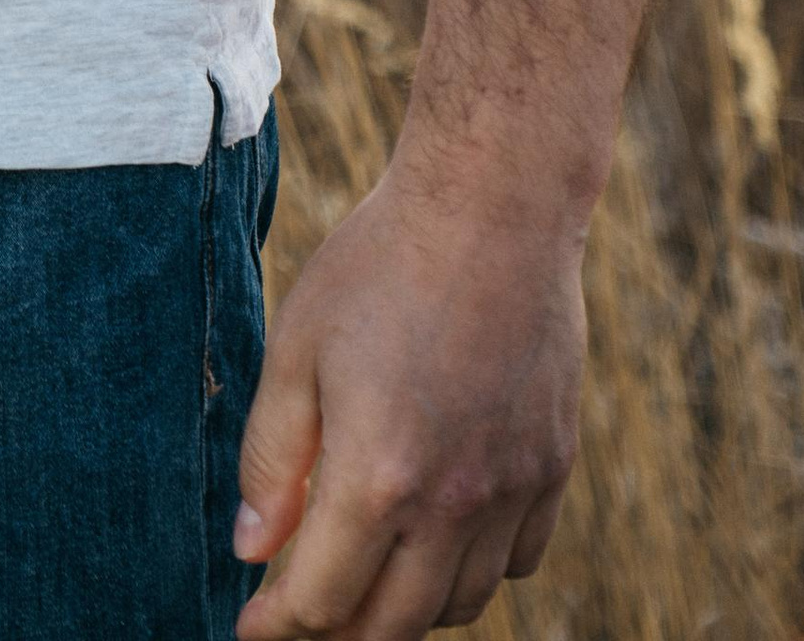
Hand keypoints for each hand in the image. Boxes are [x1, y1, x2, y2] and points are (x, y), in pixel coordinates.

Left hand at [236, 150, 582, 635]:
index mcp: (379, 478)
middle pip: (394, 627)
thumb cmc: (379, 265)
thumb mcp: (295, 350)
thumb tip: (253, 550)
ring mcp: (514, 490)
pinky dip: (471, 570)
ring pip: (460, 604)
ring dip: (406, 610)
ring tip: (365, 576)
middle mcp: (454, 503)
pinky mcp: (553, 467)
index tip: (251, 628)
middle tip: (299, 616)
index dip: (279, 627)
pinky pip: (515, 561)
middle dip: (337, 634)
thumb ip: (270, 461)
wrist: (493, 206)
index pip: (324, 604)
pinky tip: (437, 536)